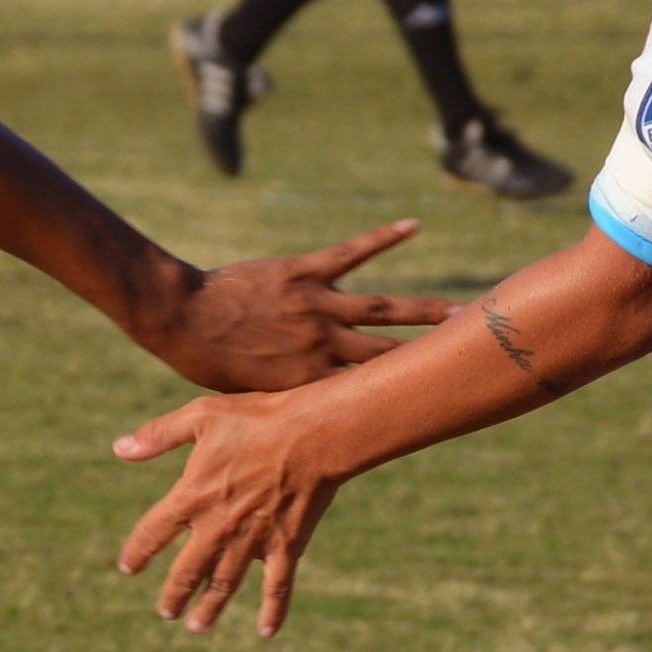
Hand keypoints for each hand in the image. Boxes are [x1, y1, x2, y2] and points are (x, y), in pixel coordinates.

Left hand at [113, 389, 349, 635]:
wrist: (314, 434)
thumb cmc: (258, 418)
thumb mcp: (200, 416)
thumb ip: (158, 435)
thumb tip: (118, 449)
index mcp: (193, 496)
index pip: (153, 533)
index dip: (137, 553)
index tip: (128, 568)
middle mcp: (218, 526)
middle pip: (187, 570)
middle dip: (174, 593)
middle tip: (166, 611)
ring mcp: (252, 541)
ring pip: (224, 584)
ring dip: (209, 608)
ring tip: (196, 627)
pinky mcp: (286, 547)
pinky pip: (277, 587)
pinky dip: (273, 611)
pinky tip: (266, 632)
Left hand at [144, 220, 447, 390]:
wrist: (184, 320)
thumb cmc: (209, 365)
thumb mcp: (252, 398)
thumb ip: (287, 403)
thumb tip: (304, 425)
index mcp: (313, 379)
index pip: (367, 392)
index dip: (403, 397)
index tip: (438, 400)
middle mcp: (323, 343)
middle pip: (388, 353)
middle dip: (428, 358)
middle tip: (468, 359)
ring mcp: (317, 306)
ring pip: (381, 307)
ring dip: (422, 309)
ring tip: (460, 310)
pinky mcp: (304, 273)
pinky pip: (351, 253)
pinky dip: (383, 238)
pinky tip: (414, 226)